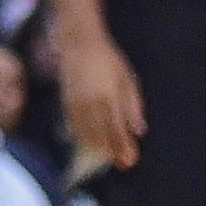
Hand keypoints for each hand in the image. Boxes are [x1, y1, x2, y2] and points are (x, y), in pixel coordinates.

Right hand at [59, 31, 145, 168]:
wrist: (79, 41)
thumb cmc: (108, 59)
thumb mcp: (127, 78)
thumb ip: (133, 105)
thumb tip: (139, 131)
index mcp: (109, 96)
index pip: (118, 129)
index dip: (124, 146)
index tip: (130, 160)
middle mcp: (91, 102)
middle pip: (102, 133)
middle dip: (112, 150)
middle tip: (121, 164)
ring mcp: (76, 101)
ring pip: (86, 131)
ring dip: (96, 146)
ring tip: (105, 157)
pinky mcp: (65, 99)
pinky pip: (72, 122)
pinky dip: (79, 135)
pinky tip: (85, 142)